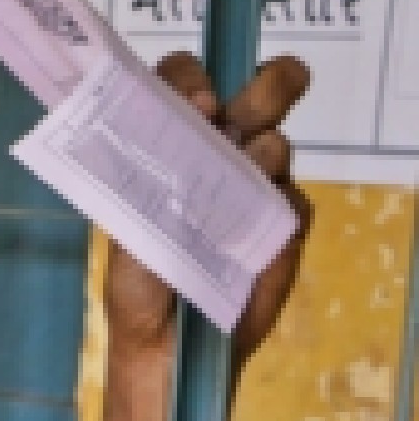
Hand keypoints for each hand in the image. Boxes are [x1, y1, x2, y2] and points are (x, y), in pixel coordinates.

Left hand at [105, 53, 313, 361]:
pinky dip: (275, 209)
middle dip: (266, 85)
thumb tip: (184, 140)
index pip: (185, 84)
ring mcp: (259, 184)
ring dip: (262, 151)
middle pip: (258, 95)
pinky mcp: (285, 223)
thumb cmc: (141, 275)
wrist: (165, 340)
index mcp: (176, 143)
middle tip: (241, 113)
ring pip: (276, 143)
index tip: (195, 103)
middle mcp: (223, 153)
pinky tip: (253, 231)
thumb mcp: (128, 223)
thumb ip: (151, 178)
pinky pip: (293, 201)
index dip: (190, 80)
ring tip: (244, 171)